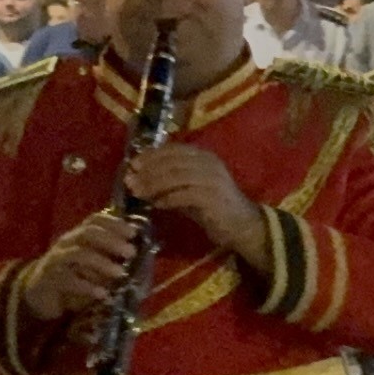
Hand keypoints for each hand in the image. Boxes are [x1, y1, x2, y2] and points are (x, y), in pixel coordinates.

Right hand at [20, 213, 143, 322]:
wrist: (40, 292)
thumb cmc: (72, 275)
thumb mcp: (92, 263)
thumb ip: (110, 256)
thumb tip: (138, 255)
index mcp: (78, 235)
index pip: (95, 220)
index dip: (114, 223)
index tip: (133, 233)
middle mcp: (66, 243)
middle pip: (88, 233)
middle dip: (111, 241)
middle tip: (130, 252)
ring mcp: (56, 260)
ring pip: (79, 254)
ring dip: (102, 263)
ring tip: (120, 274)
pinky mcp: (50, 278)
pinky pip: (69, 280)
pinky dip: (88, 286)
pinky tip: (103, 294)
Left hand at [128, 143, 268, 262]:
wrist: (243, 225)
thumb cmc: (214, 208)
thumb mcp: (190, 190)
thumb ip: (170, 183)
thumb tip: (140, 179)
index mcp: (203, 157)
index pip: (173, 149)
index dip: (151, 155)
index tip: (133, 164)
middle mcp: (209, 163)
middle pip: (172, 162)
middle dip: (148, 170)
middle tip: (130, 181)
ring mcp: (212, 179)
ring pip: (175, 176)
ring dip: (153, 184)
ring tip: (138, 193)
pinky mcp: (212, 197)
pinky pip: (184, 195)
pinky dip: (167, 199)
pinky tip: (156, 206)